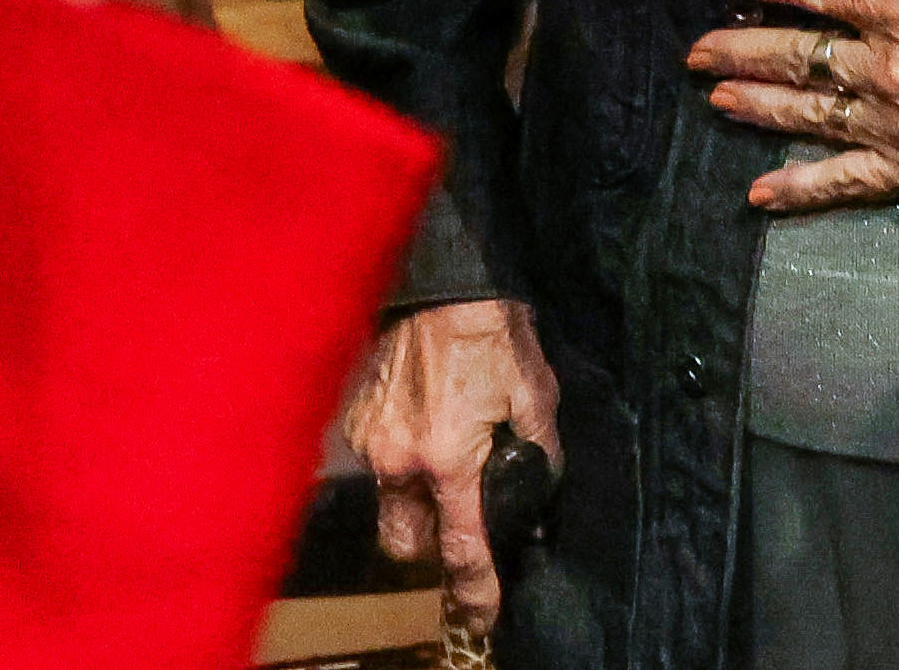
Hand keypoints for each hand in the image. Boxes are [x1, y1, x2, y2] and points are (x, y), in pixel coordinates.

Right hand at [354, 299, 558, 630]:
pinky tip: (425, 434)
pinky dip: (399, 468)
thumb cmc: (494, 336)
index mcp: (448, 460)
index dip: (474, 591)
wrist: (443, 282)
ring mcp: (372, 442)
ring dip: (415, 509)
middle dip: (433, 549)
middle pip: (407, 546)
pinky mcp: (358, 421)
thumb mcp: (535, 396)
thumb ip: (540, 454)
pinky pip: (377, 468)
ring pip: (387, 511)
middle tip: (462, 525)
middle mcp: (400, 462)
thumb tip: (538, 495)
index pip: (460, 549)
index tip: (482, 616)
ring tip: (445, 474)